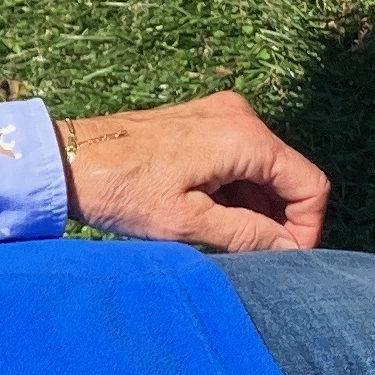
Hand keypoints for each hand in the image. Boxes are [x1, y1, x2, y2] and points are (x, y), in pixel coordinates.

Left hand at [53, 92, 327, 252]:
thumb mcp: (186, 223)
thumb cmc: (121, 190)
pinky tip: (211, 218)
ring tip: (225, 240)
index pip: (310, 185)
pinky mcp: (200, 122)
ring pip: (263, 170)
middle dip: (280, 220)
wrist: (65, 160)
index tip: (288, 259)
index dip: (307, 227)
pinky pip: (238, 160)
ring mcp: (219, 115)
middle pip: (288, 176)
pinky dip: (235, 192)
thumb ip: (247, 235)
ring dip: (255, 208)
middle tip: (255, 256)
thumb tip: (291, 251)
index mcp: (243, 136)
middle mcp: (239, 116)